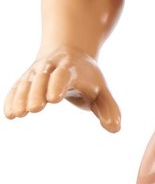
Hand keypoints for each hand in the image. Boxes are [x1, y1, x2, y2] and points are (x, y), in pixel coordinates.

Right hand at [4, 47, 120, 131]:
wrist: (70, 53)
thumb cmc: (88, 78)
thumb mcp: (102, 91)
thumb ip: (109, 109)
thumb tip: (115, 129)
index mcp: (72, 68)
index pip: (63, 74)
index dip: (58, 84)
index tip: (54, 99)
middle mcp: (51, 66)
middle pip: (43, 77)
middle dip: (38, 91)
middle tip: (35, 109)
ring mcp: (36, 71)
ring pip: (26, 82)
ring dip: (21, 97)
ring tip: (18, 114)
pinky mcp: (26, 78)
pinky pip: (16, 87)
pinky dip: (12, 98)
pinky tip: (10, 114)